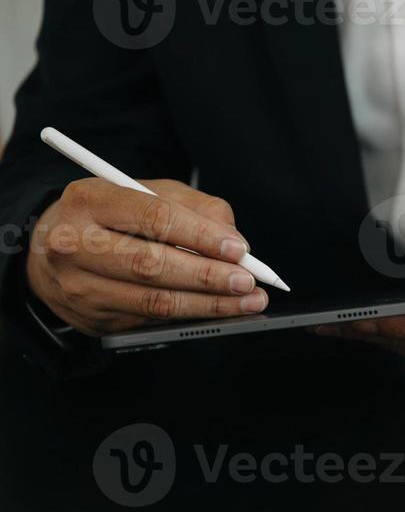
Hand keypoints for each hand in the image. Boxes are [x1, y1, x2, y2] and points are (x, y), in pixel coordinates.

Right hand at [24, 178, 265, 335]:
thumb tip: (231, 236)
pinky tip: (217, 311)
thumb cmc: (109, 216)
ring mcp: (79, 285)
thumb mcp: (146, 192)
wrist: (50, 251)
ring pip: (154, 301)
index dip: (201, 235)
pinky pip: (151, 319)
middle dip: (208, 276)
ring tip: (246, 301)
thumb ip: (192, 206)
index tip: (238, 249)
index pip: (154, 218)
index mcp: (89, 201)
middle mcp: (75, 244)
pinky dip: (191, 316)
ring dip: (209, 305)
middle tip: (247, 281)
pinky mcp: (92, 316)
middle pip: (151, 265)